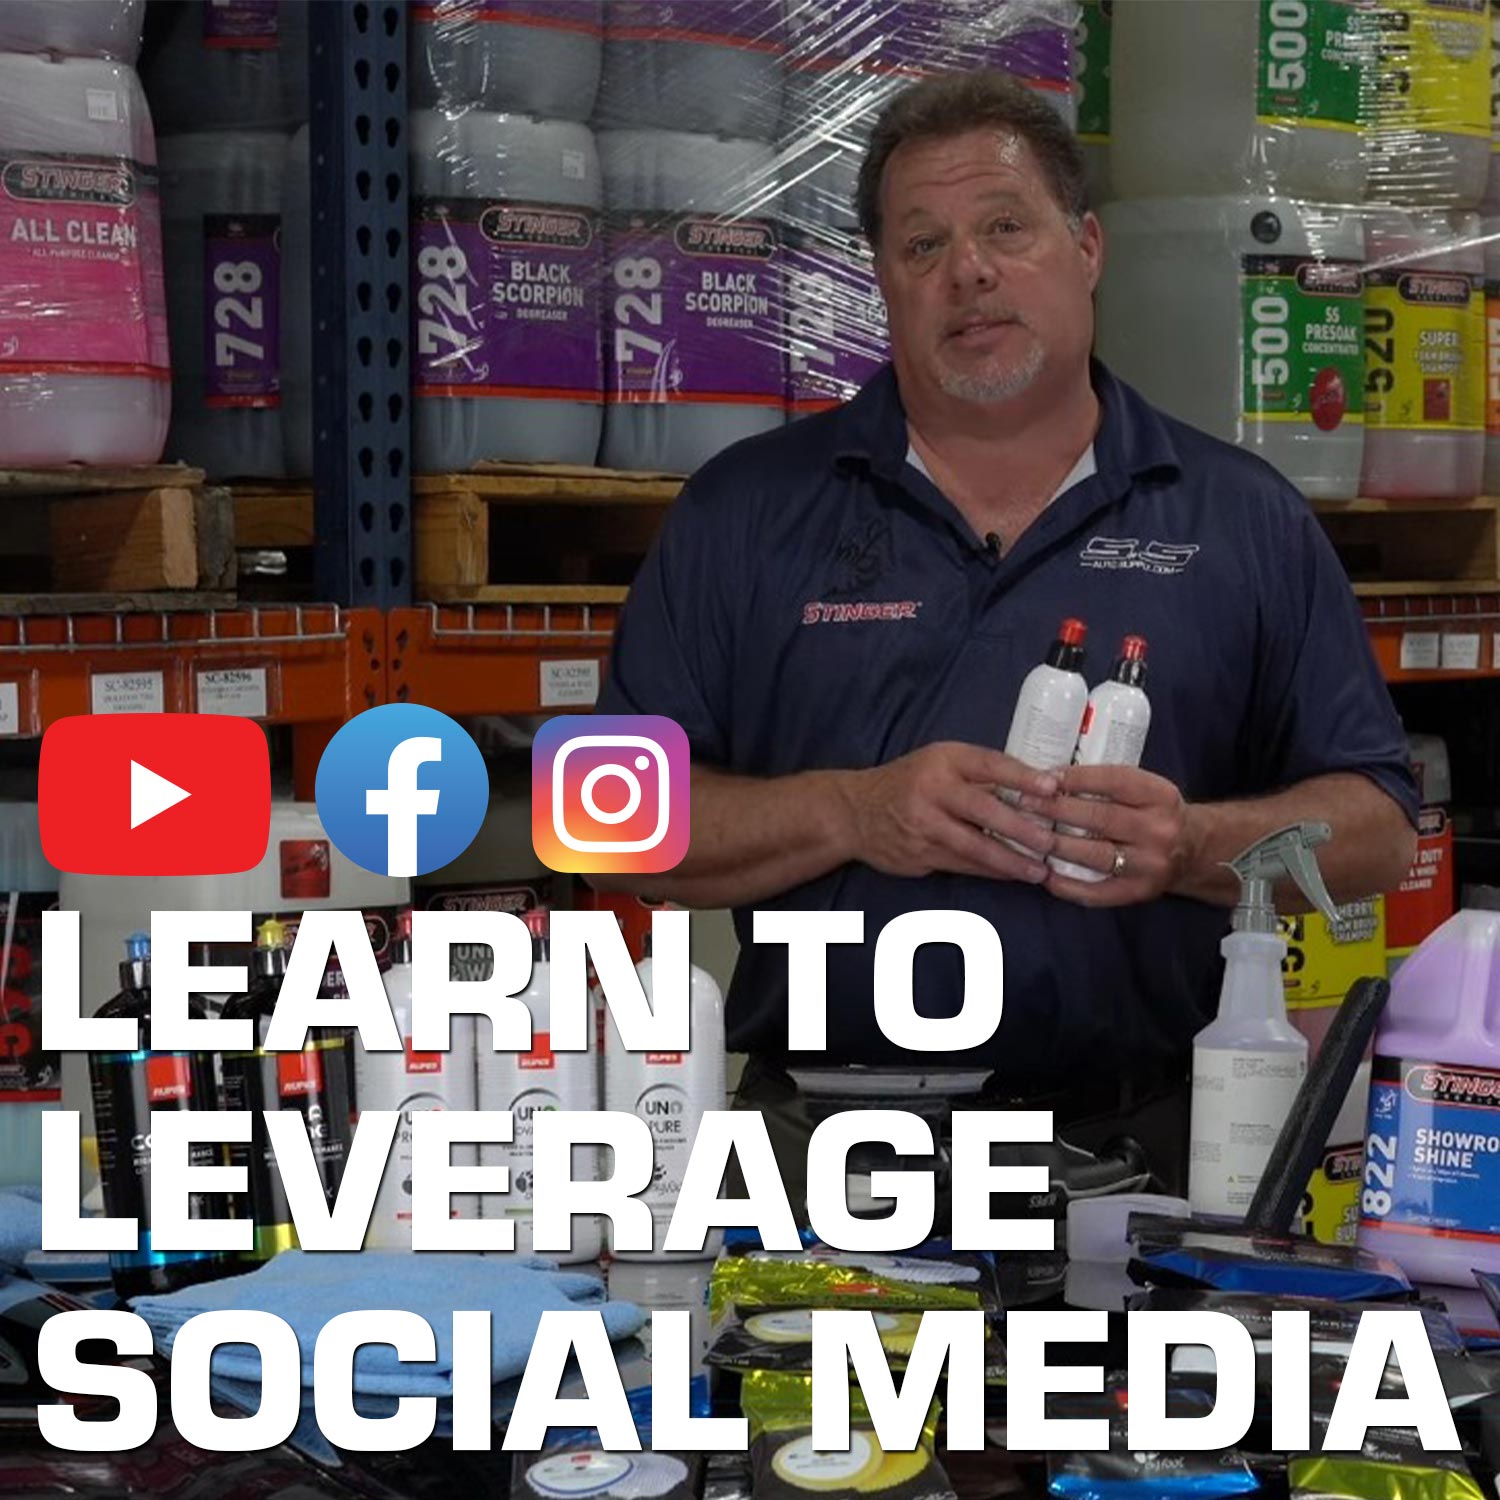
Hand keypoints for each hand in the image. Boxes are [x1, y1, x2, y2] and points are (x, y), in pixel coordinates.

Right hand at [842, 741, 1062, 882]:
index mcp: (942, 760)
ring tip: (1039, 871)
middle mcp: (932, 790)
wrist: (854, 812)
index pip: (989, 765)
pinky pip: (962, 865)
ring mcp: (923, 825)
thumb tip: (1035, 786)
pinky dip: (990, 871)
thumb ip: (978, 773)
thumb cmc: (909, 782)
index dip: (1022, 776)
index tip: (1053, 788)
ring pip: (974, 846)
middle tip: (1051, 841)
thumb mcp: (938, 762)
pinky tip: (1012, 875)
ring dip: (1010, 860)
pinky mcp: (918, 854)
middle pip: (983, 809)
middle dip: (1021, 827)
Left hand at [1030, 764, 1196, 906]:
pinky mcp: (1139, 892)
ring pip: (1095, 855)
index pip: (1114, 781)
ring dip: (1057, 846)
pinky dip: (1068, 885)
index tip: (1042, 777)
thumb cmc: (1154, 812)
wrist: (1194, 850)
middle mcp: (1159, 829)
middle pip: (1100, 818)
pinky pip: (1098, 892)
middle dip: (1056, 809)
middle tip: (1023, 803)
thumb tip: (1049, 778)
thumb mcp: (1144, 788)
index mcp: (1159, 796)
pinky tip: (1044, 875)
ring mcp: (1150, 864)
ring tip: (1027, 837)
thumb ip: (1107, 784)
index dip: (1076, 779)